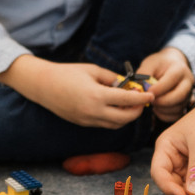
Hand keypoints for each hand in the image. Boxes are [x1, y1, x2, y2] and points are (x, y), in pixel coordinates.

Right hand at [0, 55, 152, 128]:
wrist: (43, 85)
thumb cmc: (67, 73)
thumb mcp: (92, 70)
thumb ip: (111, 78)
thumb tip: (126, 85)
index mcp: (97, 95)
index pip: (127, 100)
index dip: (142, 98)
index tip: (151, 95)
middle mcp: (93, 112)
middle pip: (124, 118)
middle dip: (136, 111)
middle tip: (142, 102)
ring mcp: (87, 120)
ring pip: (115, 125)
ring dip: (126, 117)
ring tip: (130, 105)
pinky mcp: (82, 123)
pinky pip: (104, 125)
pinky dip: (114, 119)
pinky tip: (116, 109)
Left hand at [136, 47, 194, 122]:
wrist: (173, 64)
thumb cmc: (159, 64)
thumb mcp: (149, 63)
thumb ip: (143, 75)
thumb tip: (138, 90)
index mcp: (179, 69)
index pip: (171, 80)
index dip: (158, 89)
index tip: (147, 92)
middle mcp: (187, 82)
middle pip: (179, 96)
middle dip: (162, 101)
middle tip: (150, 100)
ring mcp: (189, 94)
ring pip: (178, 107)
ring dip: (163, 109)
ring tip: (153, 104)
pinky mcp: (185, 103)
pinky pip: (177, 114)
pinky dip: (166, 115)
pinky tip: (157, 110)